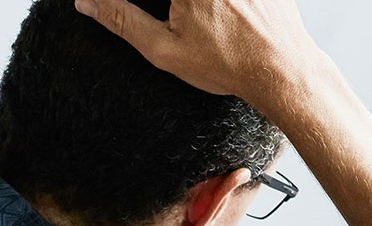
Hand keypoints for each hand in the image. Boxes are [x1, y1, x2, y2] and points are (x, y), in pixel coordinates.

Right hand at [74, 0, 324, 106]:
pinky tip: (226, 17)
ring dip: (199, 10)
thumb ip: (122, 20)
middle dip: (176, 9)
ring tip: (206, 24)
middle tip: (186, 24)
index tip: (168, 17)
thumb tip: (86, 2)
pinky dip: (224, 4)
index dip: (150, 5)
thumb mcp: (165, 49)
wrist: (284, 71)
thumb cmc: (228, 64)